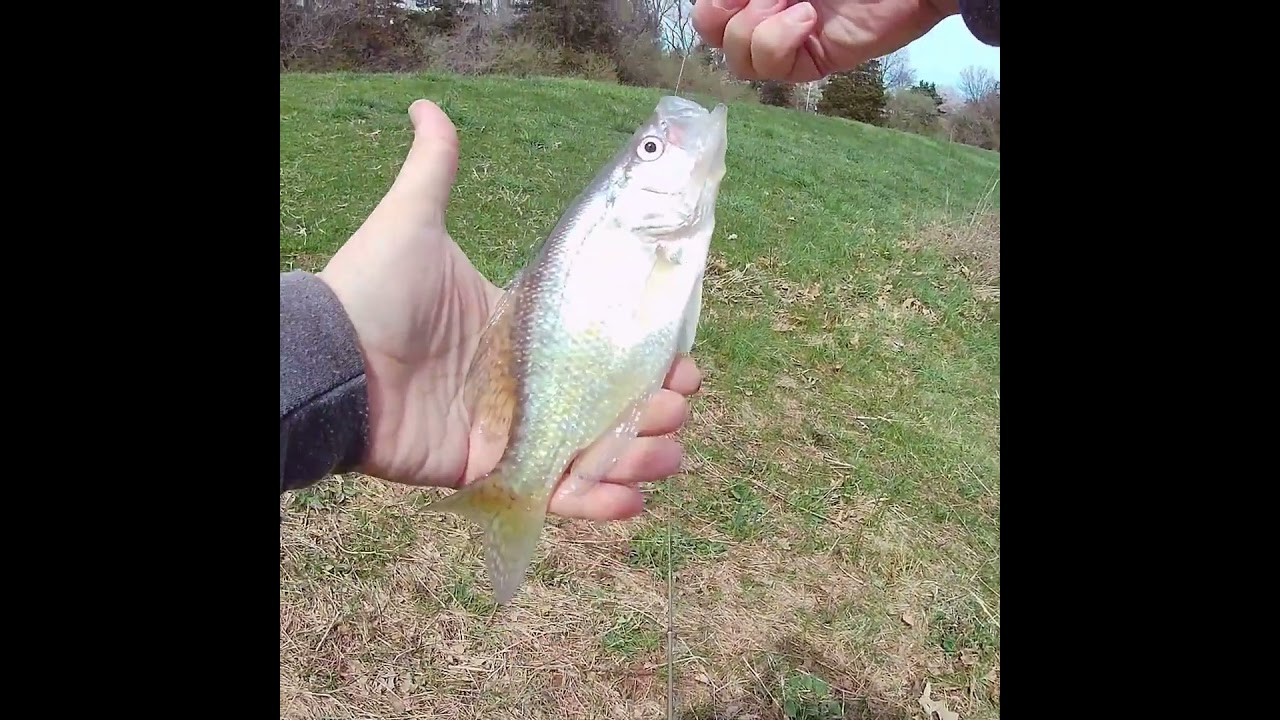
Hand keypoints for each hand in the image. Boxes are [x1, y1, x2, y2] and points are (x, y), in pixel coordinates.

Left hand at [317, 100, 702, 521]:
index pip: (607, 347)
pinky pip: (558, 498)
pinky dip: (600, 507)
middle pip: (617, 405)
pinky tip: (629, 500)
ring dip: (642, 458)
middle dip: (660, 411)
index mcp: (525, 331)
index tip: (682, 360)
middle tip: (673, 401)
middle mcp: (529, 383)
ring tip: (661, 451)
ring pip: (600, 455)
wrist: (331, 360)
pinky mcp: (497, 473)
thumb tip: (426, 107)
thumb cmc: (374, 291)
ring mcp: (516, 432)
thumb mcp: (412, 223)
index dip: (652, 357)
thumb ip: (433, 169)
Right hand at [692, 0, 958, 81]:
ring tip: (799, 4)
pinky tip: (809, 20)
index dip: (713, 3)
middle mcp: (765, 8)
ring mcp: (788, 37)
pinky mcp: (811, 61)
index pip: (709, 7)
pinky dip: (780, 42)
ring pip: (738, 58)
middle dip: (726, 13)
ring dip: (758, 27)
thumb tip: (717, 3)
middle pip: (711, 33)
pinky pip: (771, 68)